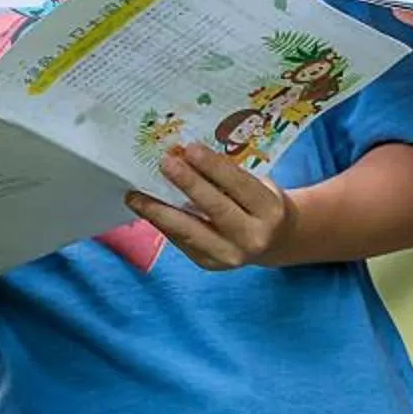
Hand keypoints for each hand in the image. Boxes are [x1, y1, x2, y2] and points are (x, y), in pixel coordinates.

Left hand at [130, 142, 298, 269]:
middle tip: (164, 163)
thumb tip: (187, 155)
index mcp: (269, 211)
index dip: (214, 167)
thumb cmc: (262, 203)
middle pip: (215, 209)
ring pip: (190, 232)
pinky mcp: (210, 264)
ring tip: (136, 195)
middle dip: (187, 184)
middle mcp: (252, 238)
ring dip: (160, 211)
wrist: (276, 241)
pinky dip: (163, 224)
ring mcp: (230, 256)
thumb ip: (229, 175)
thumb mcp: (258, 184)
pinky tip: (148, 210)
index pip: (239, 185)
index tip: (191, 148)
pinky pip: (182, 242)